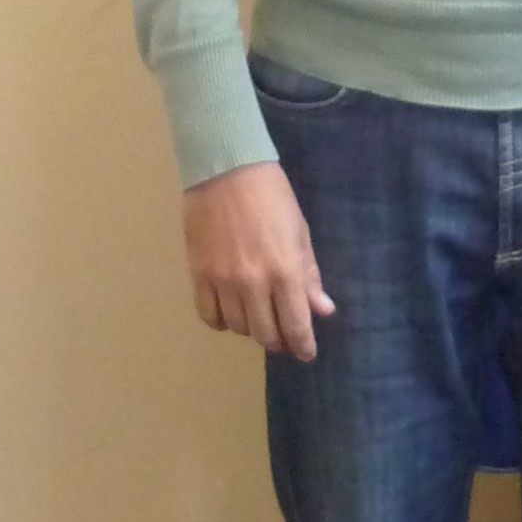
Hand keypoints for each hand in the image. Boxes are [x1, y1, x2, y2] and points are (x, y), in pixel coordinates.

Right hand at [182, 161, 334, 360]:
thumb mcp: (299, 232)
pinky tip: (229, 309)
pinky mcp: (199, 275)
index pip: (295, 327)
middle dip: (278, 340)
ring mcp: (223, 282)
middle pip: (265, 335)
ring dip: (250, 328)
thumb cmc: (272, 196)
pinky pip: (209, 316)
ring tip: (257, 314)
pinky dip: (221, 320)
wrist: (226, 169)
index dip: (302, 347)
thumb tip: (322, 310)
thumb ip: (309, 275)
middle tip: (282, 333)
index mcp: (285, 272)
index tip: (305, 352)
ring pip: (238, 328)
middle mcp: (254, 284)